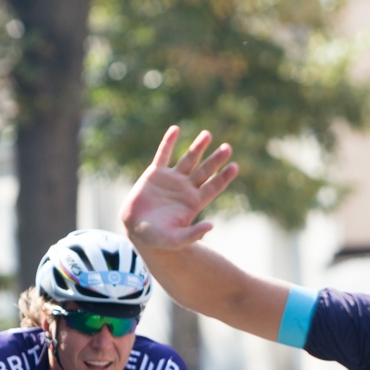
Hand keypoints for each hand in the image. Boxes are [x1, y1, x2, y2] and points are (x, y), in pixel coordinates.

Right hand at [120, 126, 238, 251]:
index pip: (213, 187)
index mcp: (194, 203)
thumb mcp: (175, 240)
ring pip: (188, 159)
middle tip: (227, 148)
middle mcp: (186, 188)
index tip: (235, 167)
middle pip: (205, 171)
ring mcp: (171, 179)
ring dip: (198, 147)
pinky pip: (163, 154)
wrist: (135, 229)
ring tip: (208, 134)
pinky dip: (169, 142)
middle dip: (216, 160)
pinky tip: (175, 129)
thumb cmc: (157, 238)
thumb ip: (193, 234)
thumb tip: (211, 226)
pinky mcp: (155, 173)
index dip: (224, 177)